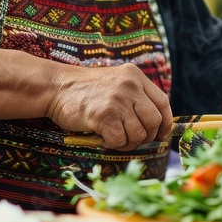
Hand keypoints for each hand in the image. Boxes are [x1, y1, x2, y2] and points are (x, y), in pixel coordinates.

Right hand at [47, 63, 171, 150]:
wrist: (56, 87)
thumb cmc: (85, 90)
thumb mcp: (116, 83)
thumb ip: (135, 97)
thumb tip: (156, 126)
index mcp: (135, 76)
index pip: (163, 102)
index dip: (166, 123)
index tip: (161, 135)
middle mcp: (130, 86)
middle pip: (155, 121)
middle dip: (147, 136)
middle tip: (132, 140)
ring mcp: (118, 101)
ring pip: (139, 134)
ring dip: (128, 143)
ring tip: (114, 137)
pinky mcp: (105, 116)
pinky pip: (120, 141)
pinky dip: (113, 144)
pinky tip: (103, 137)